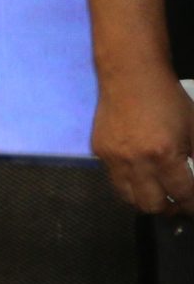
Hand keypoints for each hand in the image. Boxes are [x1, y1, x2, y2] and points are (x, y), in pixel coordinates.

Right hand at [90, 69, 193, 215]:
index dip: (193, 206)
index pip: (183, 195)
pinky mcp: (99, 151)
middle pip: (152, 205)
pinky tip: (139, 171)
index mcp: (165, 155)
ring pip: (128, 198)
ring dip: (145, 199)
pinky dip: (129, 182)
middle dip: (169, 208)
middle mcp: (136, 161)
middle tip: (177, 202)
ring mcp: (114, 157)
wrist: (130, 75)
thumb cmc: (168, 99)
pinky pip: (114, 179)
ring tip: (157, 192)